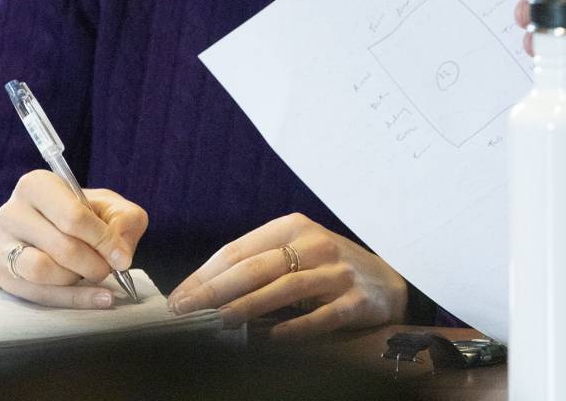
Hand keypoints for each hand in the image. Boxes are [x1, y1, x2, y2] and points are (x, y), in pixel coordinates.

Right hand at [0, 169, 147, 308]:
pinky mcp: (1, 274)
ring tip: (92, 274)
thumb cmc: (81, 214)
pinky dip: (72, 299)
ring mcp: (1, 244)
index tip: (121, 256)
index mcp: (37, 185)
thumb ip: (124, 220)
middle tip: (109, 268)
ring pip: (41, 270)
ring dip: (76, 279)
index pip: (73, 216)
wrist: (45, 228)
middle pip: (60, 245)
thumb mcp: (108, 206)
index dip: (102, 240)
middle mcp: (12, 211)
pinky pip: (37, 294)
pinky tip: (97, 298)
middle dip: (93, 263)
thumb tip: (121, 256)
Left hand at [167, 214, 407, 335]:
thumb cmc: (329, 267)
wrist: (388, 280)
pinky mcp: (356, 301)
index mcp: (293, 227)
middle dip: (215, 291)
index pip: (238, 250)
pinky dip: (295, 328)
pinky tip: (272, 339)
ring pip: (284, 288)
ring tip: (220, 321)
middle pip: (256, 267)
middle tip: (185, 312)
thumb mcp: (296, 252)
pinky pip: (321, 317)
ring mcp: (337, 272)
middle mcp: (315, 244)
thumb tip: (203, 291)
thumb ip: (259, 264)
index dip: (204, 275)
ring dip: (248, 305)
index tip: (178, 298)